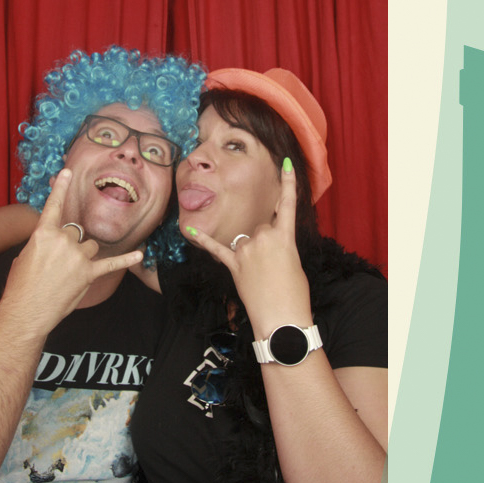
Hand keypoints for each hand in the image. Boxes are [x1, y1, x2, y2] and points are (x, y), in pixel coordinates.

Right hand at [0, 169, 143, 340]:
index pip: (54, 206)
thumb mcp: (23, 257)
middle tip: (57, 265)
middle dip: (69, 246)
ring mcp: (77, 257)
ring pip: (90, 246)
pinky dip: (126, 259)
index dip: (60, 187)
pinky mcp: (88, 274)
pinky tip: (140, 255)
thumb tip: (52, 245)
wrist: (26, 311)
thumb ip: (42, 244)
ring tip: (69, 274)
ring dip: (84, 255)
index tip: (67, 172)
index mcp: (43, 234)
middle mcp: (62, 240)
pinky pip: (111, 263)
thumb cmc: (21, 287)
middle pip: (75, 232)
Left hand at [184, 158, 310, 336]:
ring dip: (250, 254)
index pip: (288, 205)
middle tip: (274, 267)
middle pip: (261, 229)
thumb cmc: (294, 293)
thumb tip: (267, 247)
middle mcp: (263, 238)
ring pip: (244, 241)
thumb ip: (280, 247)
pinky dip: (203, 240)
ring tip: (259, 275)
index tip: (287, 164)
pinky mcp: (233, 266)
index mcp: (285, 237)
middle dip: (266, 244)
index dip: (289, 183)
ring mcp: (246, 252)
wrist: (281, 318)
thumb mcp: (294, 263)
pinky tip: (189, 230)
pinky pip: (216, 249)